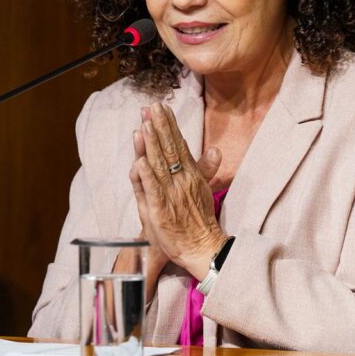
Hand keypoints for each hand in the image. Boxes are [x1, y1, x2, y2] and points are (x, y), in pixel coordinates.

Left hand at [130, 102, 224, 279]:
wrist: (202, 248)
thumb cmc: (199, 220)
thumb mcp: (204, 190)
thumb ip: (205, 169)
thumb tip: (215, 149)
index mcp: (190, 175)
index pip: (178, 145)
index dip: (169, 126)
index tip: (161, 107)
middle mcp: (181, 181)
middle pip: (168, 150)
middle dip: (159, 127)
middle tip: (151, 106)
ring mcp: (170, 196)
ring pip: (159, 166)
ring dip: (151, 145)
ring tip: (144, 125)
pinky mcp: (160, 212)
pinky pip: (152, 192)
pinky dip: (146, 177)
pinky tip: (139, 162)